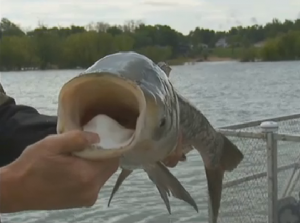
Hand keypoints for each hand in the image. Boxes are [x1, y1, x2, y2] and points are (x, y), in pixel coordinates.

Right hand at [0, 130, 118, 212]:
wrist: (16, 190)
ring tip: (81, 156)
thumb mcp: (52, 144)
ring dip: (97, 165)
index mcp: (87, 175)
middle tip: (90, 146)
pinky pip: (94, 185)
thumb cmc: (33, 165)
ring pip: (103, 176)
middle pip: (110, 168)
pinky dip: (91, 175)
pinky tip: (77, 168)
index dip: (110, 146)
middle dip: (104, 155)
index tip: (101, 138)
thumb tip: (97, 137)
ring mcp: (87, 199)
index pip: (112, 158)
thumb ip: (77, 138)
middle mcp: (92, 190)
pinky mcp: (81, 203)